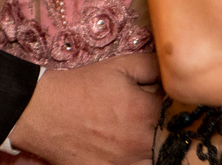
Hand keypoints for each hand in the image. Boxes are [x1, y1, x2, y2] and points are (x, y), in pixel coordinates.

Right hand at [10, 52, 161, 164]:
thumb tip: (172, 71)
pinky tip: (130, 150)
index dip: (175, 106)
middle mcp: (142, 142)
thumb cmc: (82, 86)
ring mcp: (127, 163)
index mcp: (147, 111)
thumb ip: (151, 67)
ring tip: (144, 137)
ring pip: (157, 159)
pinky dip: (136, 160)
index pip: (178, 111)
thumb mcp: (118, 66)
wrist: (44, 111)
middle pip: (171, 141)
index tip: (171, 104)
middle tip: (158, 122)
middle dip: (169, 131)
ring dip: (156, 149)